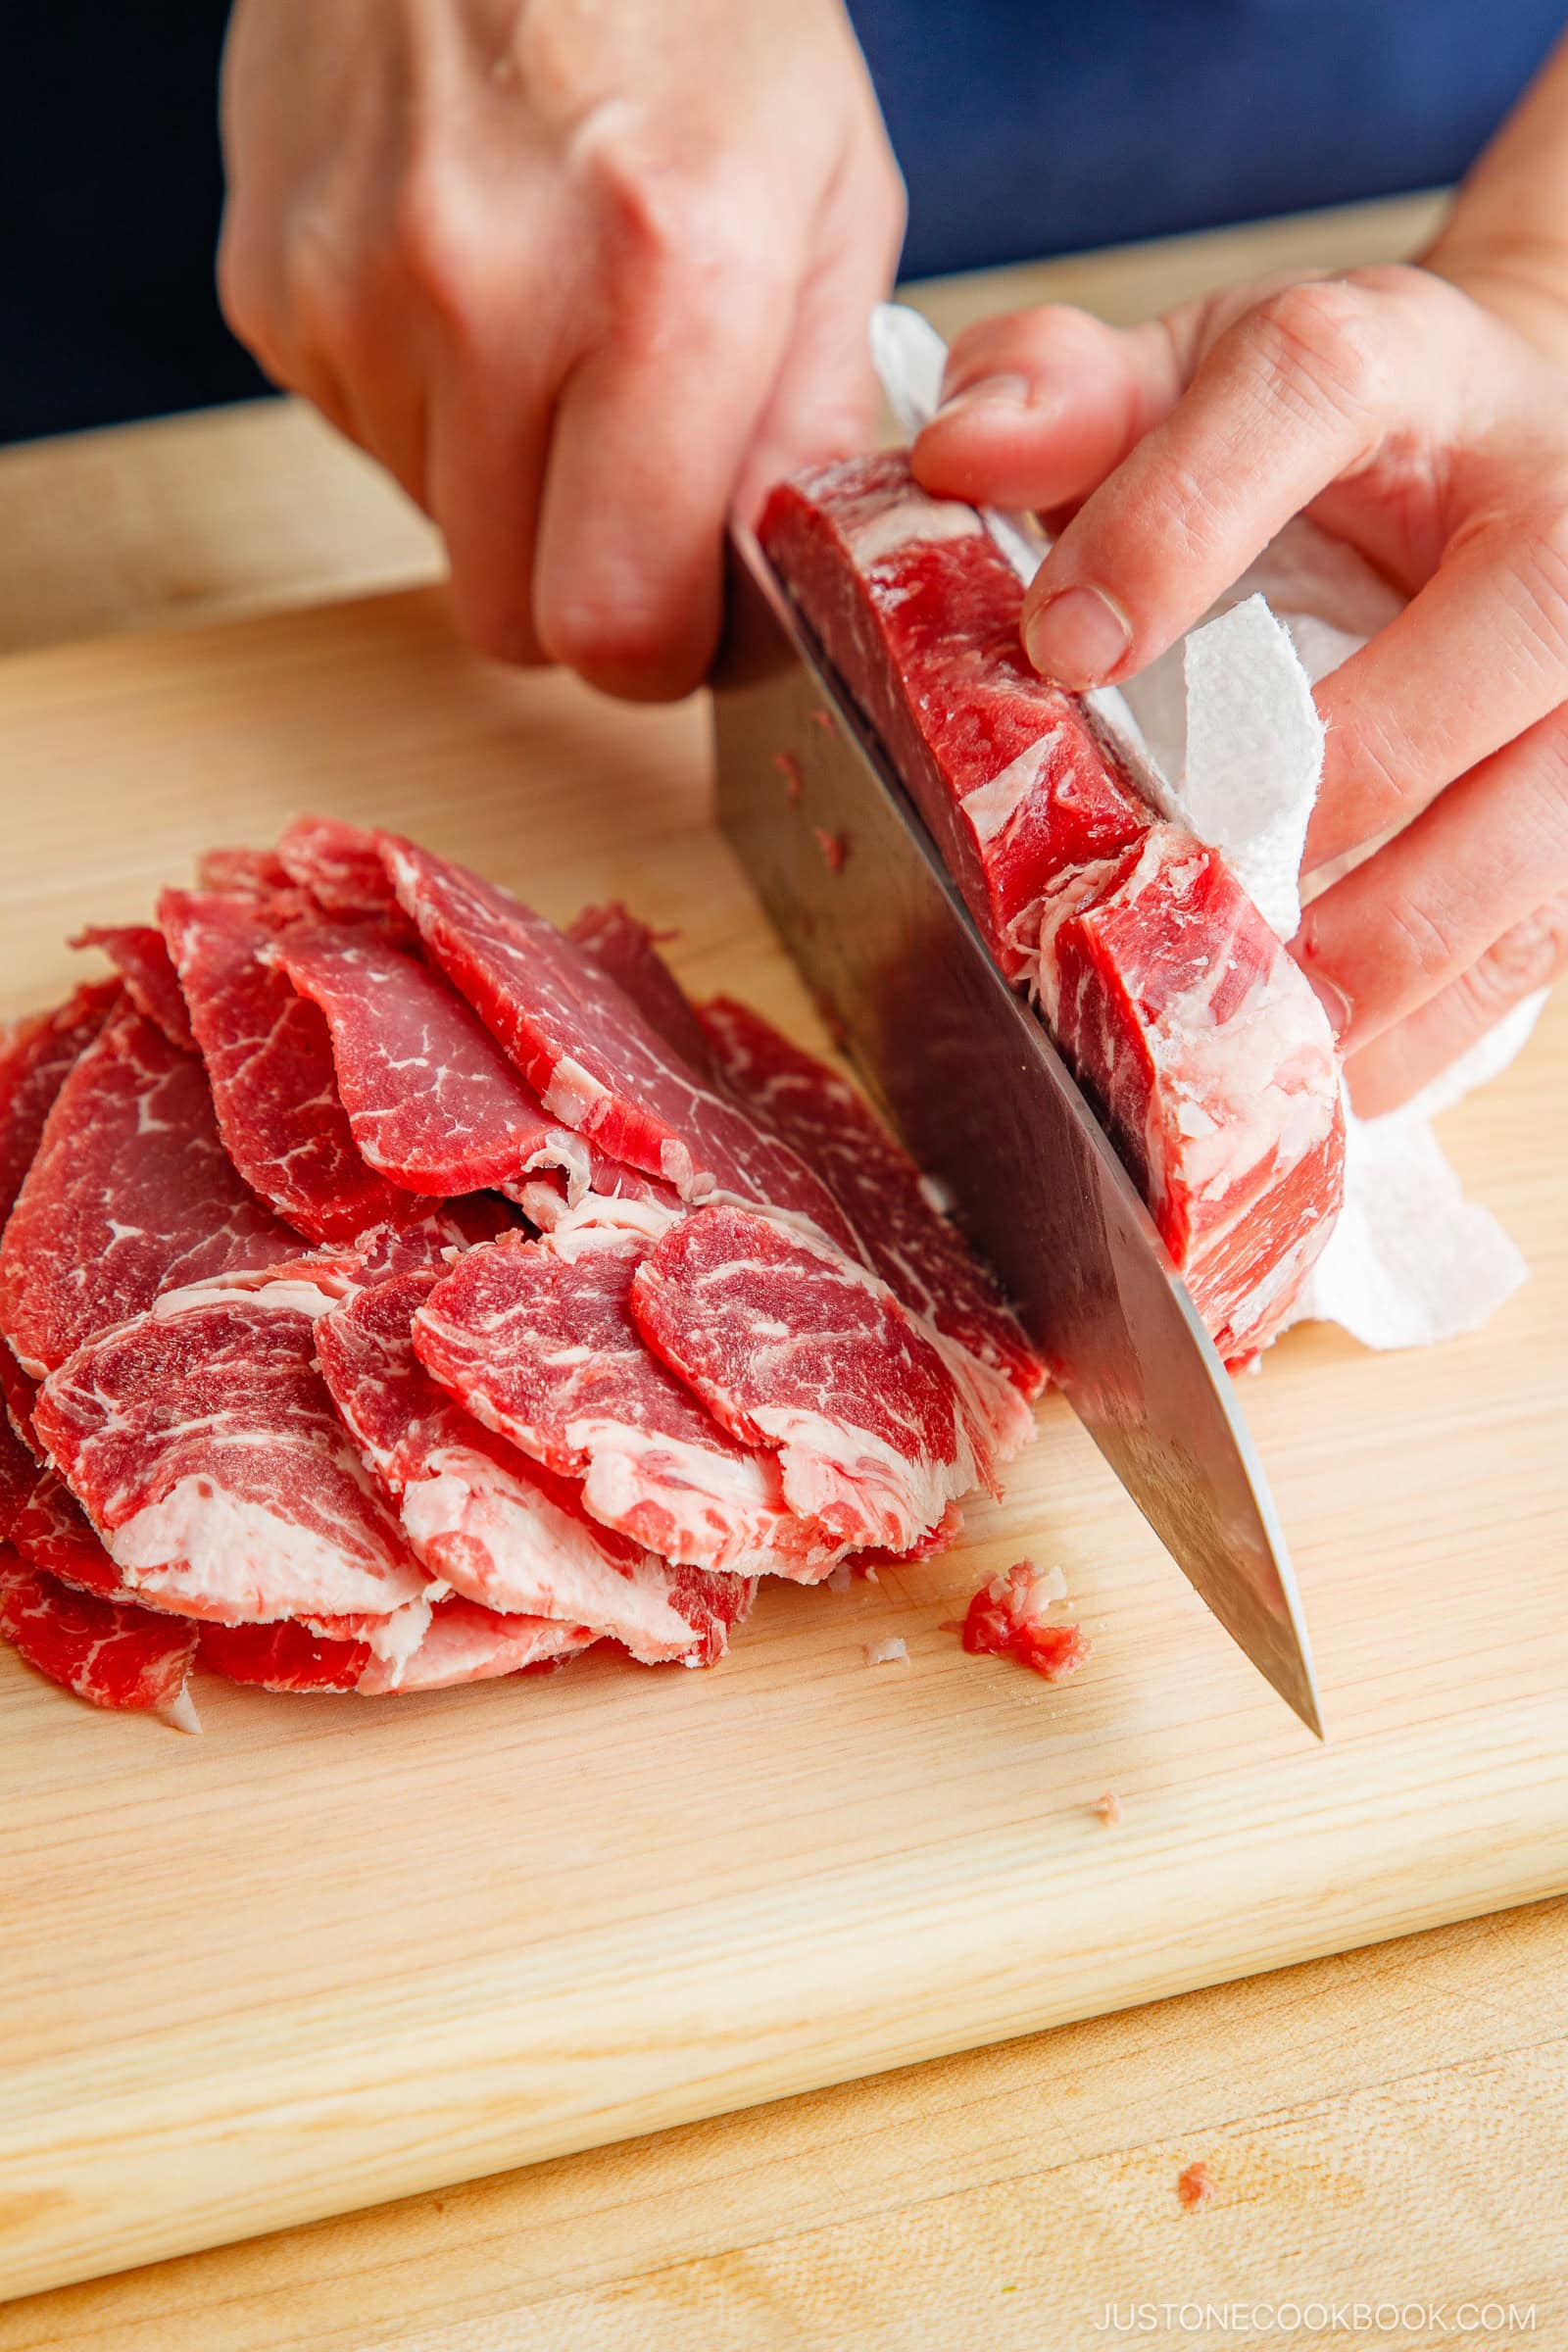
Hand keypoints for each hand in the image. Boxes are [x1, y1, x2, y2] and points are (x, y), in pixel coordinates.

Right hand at [219, 0, 902, 698]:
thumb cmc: (697, 16)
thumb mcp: (831, 204)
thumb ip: (812, 425)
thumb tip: (778, 599)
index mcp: (663, 281)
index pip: (618, 629)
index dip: (665, 650)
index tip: (694, 605)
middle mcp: (483, 295)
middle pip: (511, 622)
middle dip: (583, 592)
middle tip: (633, 492)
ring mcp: (352, 292)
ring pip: (438, 536)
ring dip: (506, 487)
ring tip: (553, 332)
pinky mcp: (270, 286)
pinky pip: (366, 443)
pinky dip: (429, 410)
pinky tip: (473, 286)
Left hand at [912, 263, 1567, 1113]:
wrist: (1495, 465)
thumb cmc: (1320, 447)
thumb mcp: (1186, 382)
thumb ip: (1067, 399)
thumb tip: (957, 452)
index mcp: (1408, 362)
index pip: (1313, 388)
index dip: (1183, 518)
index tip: (1066, 647)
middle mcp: (1553, 504)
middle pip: (1519, 621)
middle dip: (1356, 773)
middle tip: (1202, 886)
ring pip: (1562, 804)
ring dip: (1413, 936)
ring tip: (1268, 1028)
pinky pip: (1558, 921)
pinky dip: (1448, 1012)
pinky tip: (1342, 1075)